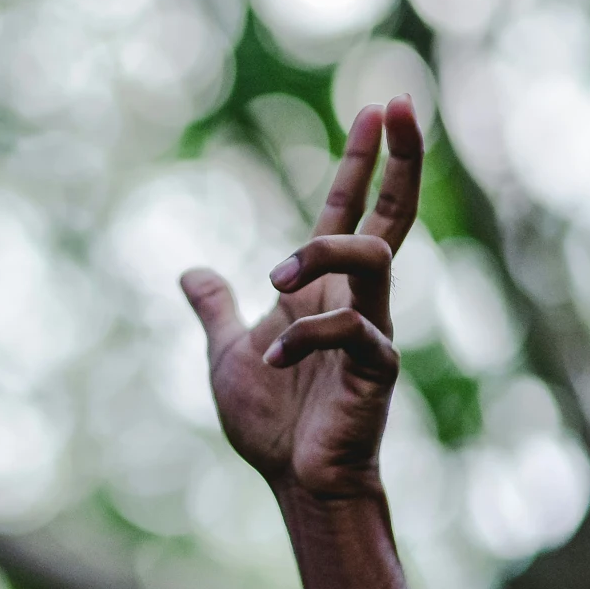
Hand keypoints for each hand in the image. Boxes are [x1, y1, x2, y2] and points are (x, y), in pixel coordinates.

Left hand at [180, 99, 422, 500]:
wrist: (297, 485)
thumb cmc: (272, 425)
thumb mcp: (227, 353)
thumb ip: (216, 309)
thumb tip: (191, 272)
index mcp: (325, 289)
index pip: (351, 208)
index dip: (364, 159)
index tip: (379, 106)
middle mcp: (358, 299)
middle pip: (392, 214)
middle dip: (398, 159)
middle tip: (398, 104)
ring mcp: (373, 331)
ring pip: (375, 257)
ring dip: (322, 253)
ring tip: (273, 276)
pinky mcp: (377, 369)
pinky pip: (351, 329)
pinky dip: (305, 337)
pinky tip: (274, 361)